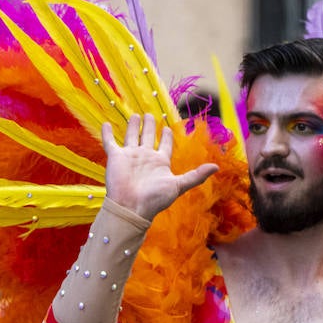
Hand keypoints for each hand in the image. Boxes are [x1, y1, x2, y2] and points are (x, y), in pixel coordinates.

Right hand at [101, 113, 217, 220]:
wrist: (131, 207)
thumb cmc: (155, 198)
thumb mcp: (179, 186)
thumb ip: (196, 176)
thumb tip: (216, 167)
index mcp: (160, 162)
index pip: (164, 145)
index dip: (166, 136)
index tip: (167, 128)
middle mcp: (145, 157)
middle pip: (148, 138)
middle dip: (150, 127)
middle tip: (150, 115)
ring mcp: (130, 157)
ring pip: (131, 136)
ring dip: (133, 126)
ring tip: (136, 115)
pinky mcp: (116, 157)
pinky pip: (110, 142)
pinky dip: (107, 133)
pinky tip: (106, 124)